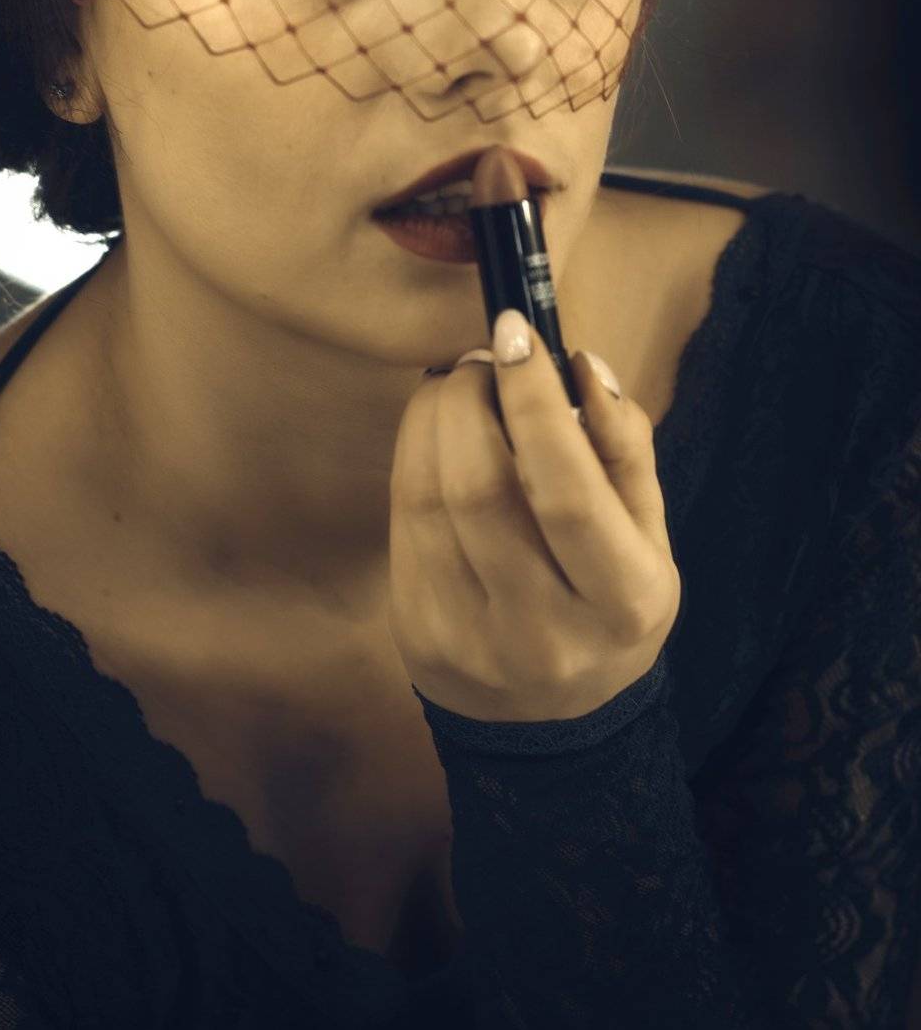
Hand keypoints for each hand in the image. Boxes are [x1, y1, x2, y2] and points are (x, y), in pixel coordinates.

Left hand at [387, 318, 680, 721]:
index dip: (534, 402)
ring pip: (428, 498)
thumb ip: (626, 449)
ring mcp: (470, 638)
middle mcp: (544, 631)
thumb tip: (581, 367)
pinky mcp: (416, 631)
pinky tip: (436, 430)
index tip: (518, 333)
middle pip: (480, 488)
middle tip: (483, 357)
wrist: (548, 720)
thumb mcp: (648, 536)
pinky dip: (414, 454)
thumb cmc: (606, 602)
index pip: (566, 489)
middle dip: (470, 399)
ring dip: (433, 416)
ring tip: (458, 384)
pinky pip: (404, 520)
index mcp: (622, 601)